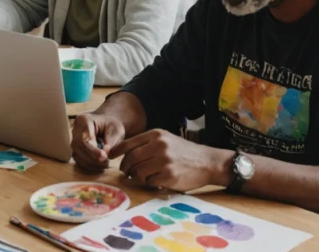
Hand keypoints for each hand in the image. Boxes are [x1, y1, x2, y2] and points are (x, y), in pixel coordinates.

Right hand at [71, 113, 126, 171]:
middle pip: (80, 147)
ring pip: (78, 155)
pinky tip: (99, 165)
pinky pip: (78, 160)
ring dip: (92, 163)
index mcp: (84, 120)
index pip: (86, 137)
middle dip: (94, 158)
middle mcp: (75, 130)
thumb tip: (104, 154)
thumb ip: (111, 142)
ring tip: (105, 164)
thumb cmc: (112, 127)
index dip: (93, 149)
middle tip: (107, 162)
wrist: (106, 125)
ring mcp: (73, 140)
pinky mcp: (74, 149)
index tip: (103, 157)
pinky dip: (89, 166)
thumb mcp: (116, 131)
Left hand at [112, 129, 230, 191]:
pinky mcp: (169, 175)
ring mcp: (164, 160)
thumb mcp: (165, 140)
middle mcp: (159, 146)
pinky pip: (150, 181)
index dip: (117, 152)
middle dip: (125, 167)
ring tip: (143, 177)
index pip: (128, 143)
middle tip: (126, 173)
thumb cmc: (183, 152)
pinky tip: (156, 181)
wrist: (207, 162)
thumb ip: (146, 144)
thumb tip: (123, 153)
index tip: (111, 157)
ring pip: (138, 171)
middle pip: (131, 159)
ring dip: (137, 177)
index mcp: (155, 135)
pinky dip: (149, 183)